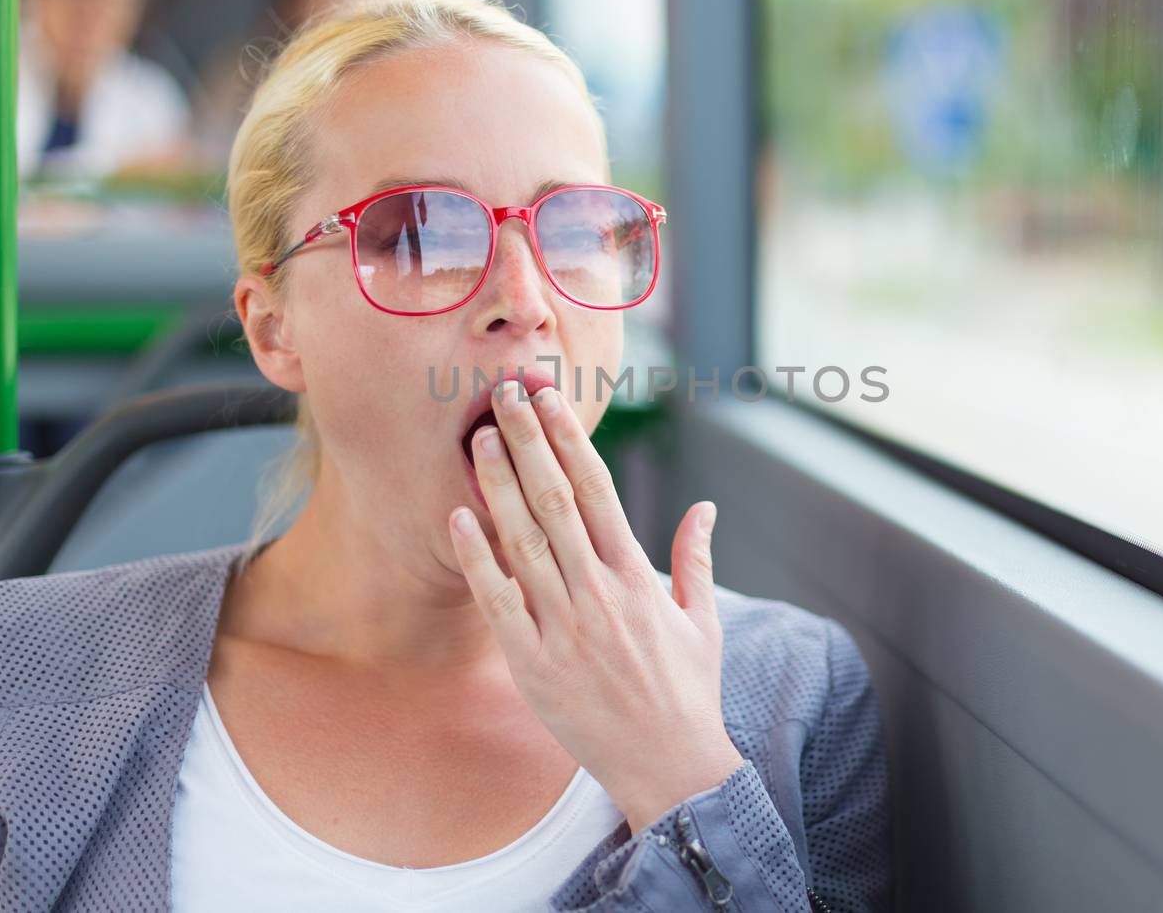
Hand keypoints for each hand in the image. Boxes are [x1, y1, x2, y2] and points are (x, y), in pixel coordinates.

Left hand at [447, 380, 745, 834]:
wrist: (669, 766)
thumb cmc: (687, 692)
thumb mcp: (704, 620)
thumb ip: (694, 558)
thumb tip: (704, 507)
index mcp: (637, 575)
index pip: (598, 488)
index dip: (569, 439)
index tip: (550, 399)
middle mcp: (598, 592)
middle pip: (554, 500)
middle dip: (528, 442)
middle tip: (503, 395)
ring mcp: (563, 626)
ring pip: (522, 540)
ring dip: (498, 484)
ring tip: (480, 438)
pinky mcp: (533, 663)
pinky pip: (497, 600)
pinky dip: (477, 557)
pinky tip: (458, 517)